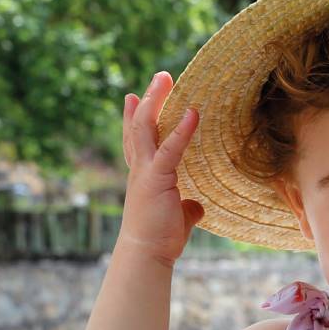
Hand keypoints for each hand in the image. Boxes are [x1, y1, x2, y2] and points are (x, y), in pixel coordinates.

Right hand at [119, 70, 203, 264]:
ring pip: (147, 127)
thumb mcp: (177, 218)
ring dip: (156, 100)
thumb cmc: (160, 238)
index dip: (133, 117)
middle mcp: (139, 168)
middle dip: (149, 98)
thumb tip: (196, 207)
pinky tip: (193, 113)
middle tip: (160, 76)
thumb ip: (186, 208)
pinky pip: (171, 148)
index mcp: (143, 175)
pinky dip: (182, 130)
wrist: (147, 253)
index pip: (136, 140)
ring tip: (165, 79)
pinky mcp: (157, 178)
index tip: (132, 97)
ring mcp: (145, 171)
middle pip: (140, 124)